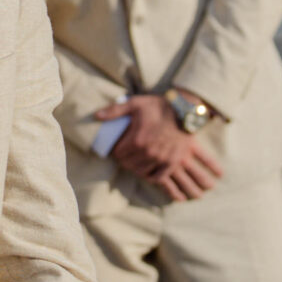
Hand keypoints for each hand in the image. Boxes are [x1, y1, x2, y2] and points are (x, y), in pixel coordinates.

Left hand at [96, 92, 223, 202]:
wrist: (185, 111)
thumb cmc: (159, 106)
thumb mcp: (135, 103)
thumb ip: (114, 111)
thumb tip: (96, 116)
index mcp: (136, 139)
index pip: (118, 154)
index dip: (116, 151)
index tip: (117, 149)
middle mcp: (148, 152)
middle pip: (128, 165)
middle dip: (125, 161)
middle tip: (126, 157)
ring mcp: (161, 159)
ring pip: (141, 172)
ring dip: (136, 169)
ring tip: (136, 163)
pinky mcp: (172, 162)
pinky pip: (158, 178)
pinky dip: (151, 177)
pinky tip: (148, 173)